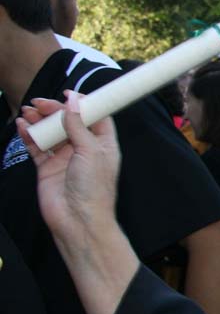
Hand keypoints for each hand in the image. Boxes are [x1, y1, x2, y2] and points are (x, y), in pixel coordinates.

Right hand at [15, 92, 121, 247]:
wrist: (77, 220)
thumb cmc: (93, 189)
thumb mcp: (90, 151)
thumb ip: (79, 126)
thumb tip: (74, 101)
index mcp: (103, 144)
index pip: (95, 117)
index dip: (83, 104)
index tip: (68, 93)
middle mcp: (84, 149)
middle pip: (69, 122)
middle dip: (55, 110)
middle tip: (40, 103)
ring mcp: (65, 158)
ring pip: (51, 132)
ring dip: (40, 121)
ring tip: (28, 111)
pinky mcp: (47, 168)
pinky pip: (37, 147)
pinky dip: (29, 136)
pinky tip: (22, 126)